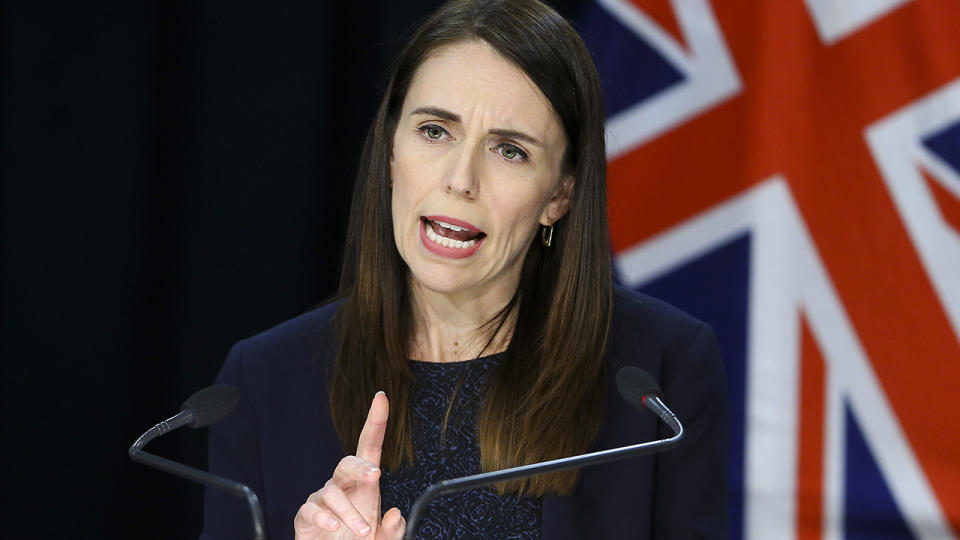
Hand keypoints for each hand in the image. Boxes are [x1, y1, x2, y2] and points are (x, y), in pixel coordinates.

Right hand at [294, 392, 405, 538]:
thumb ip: (392, 531)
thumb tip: (394, 514)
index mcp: (365, 486)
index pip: (370, 447)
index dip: (375, 422)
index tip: (381, 398)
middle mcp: (343, 487)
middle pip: (347, 463)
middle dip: (360, 466)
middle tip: (375, 476)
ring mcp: (323, 499)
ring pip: (332, 493)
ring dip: (349, 512)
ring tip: (363, 532)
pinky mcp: (306, 515)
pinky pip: (310, 509)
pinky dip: (323, 518)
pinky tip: (333, 526)